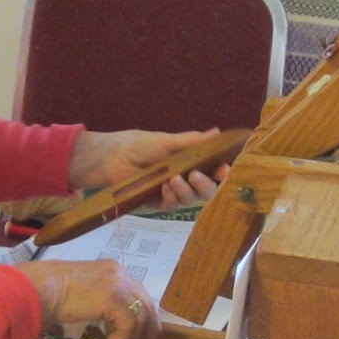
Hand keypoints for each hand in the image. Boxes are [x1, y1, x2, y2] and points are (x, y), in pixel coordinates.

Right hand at [14, 258, 159, 338]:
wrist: (38, 288)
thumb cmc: (51, 293)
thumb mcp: (84, 293)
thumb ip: (103, 301)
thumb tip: (113, 323)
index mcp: (113, 270)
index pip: (139, 294)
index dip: (142, 316)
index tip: (142, 334)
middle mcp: (120, 273)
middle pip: (146, 303)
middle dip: (147, 328)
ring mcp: (117, 284)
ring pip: (140, 315)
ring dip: (133, 336)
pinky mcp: (112, 298)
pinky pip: (129, 323)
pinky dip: (123, 336)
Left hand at [68, 128, 229, 209]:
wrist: (112, 156)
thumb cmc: (139, 145)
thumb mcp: (168, 141)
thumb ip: (192, 141)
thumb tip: (217, 133)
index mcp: (190, 161)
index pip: (214, 170)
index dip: (222, 172)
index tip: (225, 169)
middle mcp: (185, 178)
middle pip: (207, 189)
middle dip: (206, 184)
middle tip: (196, 175)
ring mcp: (173, 192)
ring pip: (191, 199)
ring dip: (187, 190)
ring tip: (174, 179)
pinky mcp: (159, 204)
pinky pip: (174, 206)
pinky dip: (173, 197)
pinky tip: (166, 188)